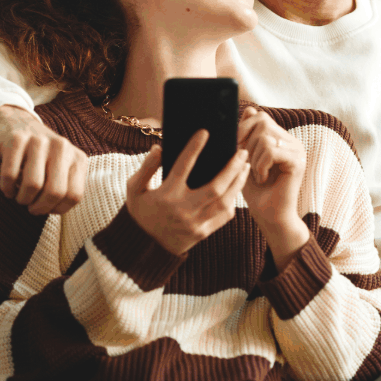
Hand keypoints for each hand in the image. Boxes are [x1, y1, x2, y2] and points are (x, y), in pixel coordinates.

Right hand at [0, 105, 87, 215]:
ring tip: (19, 196)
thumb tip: (54, 210)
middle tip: (30, 206)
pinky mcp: (16, 140)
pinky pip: (10, 175)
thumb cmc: (40, 155)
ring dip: (22, 198)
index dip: (57, 209)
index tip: (46, 209)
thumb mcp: (60, 167)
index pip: (74, 196)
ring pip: (33, 185)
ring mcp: (39, 141)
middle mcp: (62, 147)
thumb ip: (64, 186)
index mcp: (77, 158)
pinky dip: (7, 188)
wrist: (16, 122)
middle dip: (39, 207)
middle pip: (55, 192)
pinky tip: (8, 188)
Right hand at [124, 131, 250, 255]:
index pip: (182, 167)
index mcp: (166, 195)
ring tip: (245, 167)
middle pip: (215, 187)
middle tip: (242, 151)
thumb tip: (160, 148)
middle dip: (232, 168)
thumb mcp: (135, 190)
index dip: (193, 148)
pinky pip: (224, 216)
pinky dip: (232, 201)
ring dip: (238, 183)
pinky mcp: (203, 233)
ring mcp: (195, 224)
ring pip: (225, 202)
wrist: (144, 247)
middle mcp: (183, 210)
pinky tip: (236, 188)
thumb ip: (147, 168)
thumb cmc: (141, 212)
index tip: (204, 133)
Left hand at [238, 107, 308, 267]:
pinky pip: (271, 151)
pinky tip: (263, 178)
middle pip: (262, 122)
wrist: (269, 217)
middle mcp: (292, 141)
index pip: (260, 117)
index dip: (243, 128)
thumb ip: (247, 136)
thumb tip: (250, 109)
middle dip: (246, 142)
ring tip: (257, 174)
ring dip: (253, 158)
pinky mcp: (298, 162)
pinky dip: (260, 165)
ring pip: (264, 137)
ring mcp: (297, 150)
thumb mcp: (245, 159)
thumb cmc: (256, 192)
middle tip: (247, 164)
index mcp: (281, 138)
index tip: (238, 149)